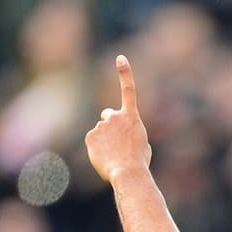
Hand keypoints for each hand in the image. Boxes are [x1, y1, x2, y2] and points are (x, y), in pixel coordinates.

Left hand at [84, 55, 151, 182]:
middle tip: (116, 142)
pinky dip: (97, 148)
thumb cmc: (139, 162)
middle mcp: (114, 117)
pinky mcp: (90, 136)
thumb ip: (131, 133)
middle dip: (110, 124)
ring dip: (105, 140)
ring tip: (113, 155)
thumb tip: (121, 136)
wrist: (128, 173)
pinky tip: (105, 157)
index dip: (125, 73)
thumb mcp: (141, 143)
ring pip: (100, 131)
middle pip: (108, 115)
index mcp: (131, 117)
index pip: (129, 90)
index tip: (120, 58)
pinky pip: (92, 141)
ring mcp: (101, 126)